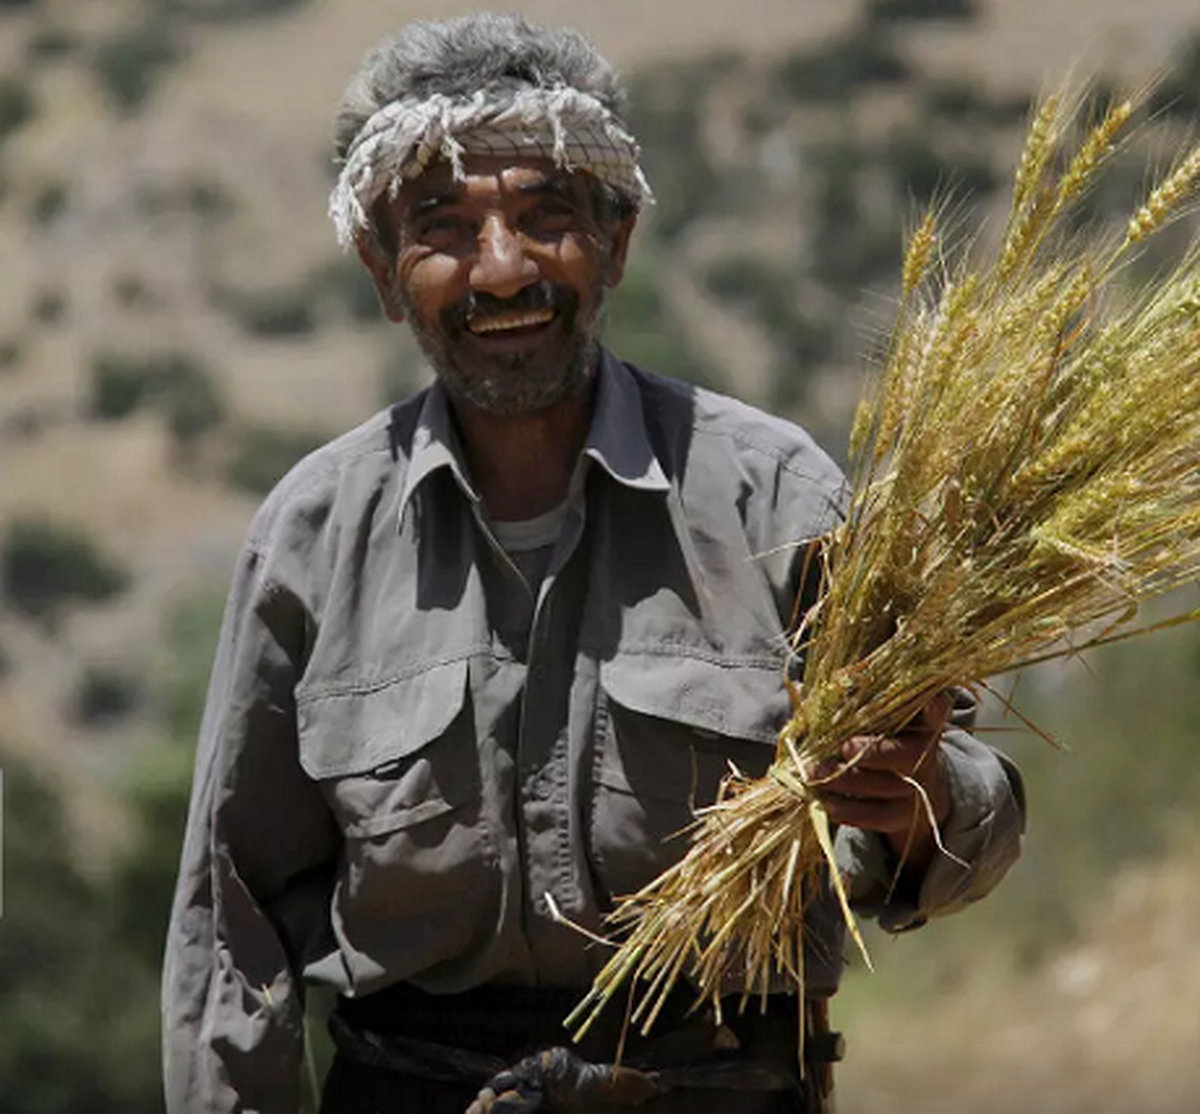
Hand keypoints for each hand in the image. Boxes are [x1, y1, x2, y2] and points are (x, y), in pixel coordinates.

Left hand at [811, 692, 951, 872]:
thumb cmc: (882, 737)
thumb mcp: (876, 717)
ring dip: (845, 780)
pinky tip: (822, 801)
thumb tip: (814, 691)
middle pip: (904, 755)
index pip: (936, 710)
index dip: (934, 705)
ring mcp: (918, 789)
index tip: (929, 700)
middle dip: (873, 752)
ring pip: (884, 788)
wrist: (910, 785)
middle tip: (843, 746)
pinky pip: (876, 817)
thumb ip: (855, 703)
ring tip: (813, 772)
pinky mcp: (902, 816)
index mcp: (921, 722)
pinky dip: (847, 810)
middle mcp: (925, 754)